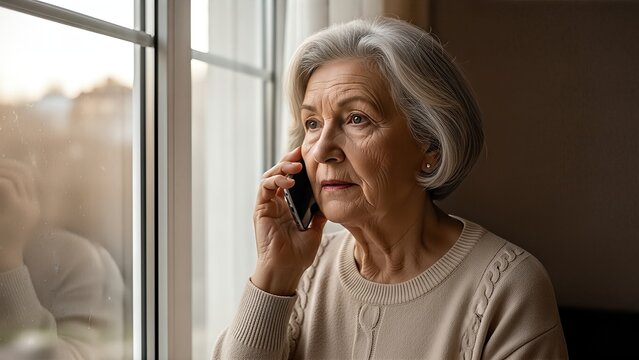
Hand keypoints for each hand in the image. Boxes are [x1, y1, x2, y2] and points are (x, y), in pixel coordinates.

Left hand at [0, 159, 40, 271]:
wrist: (3, 261)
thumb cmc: (0, 244)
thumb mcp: (6, 220)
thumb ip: (7, 204)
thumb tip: (2, 185)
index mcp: (31, 208)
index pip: (29, 177)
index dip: (13, 167)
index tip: (1, 166)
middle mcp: (32, 206)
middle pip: (24, 173)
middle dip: (6, 165)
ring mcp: (25, 207)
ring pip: (15, 176)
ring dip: (0, 171)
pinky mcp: (15, 210)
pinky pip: (5, 185)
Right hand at [251, 147, 326, 294]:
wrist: (286, 269)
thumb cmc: (299, 253)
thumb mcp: (315, 228)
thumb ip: (319, 212)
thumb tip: (331, 197)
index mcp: (289, 205)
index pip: (292, 179)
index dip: (298, 165)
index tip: (309, 155)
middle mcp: (277, 202)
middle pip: (280, 173)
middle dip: (289, 160)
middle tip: (301, 152)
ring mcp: (267, 205)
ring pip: (270, 176)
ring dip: (282, 168)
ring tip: (296, 167)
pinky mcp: (260, 210)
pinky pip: (264, 188)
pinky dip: (275, 181)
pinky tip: (288, 183)